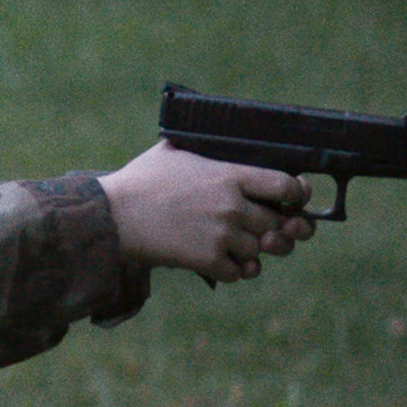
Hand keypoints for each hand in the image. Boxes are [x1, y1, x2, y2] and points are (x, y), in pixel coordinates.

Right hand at [99, 140, 316, 282]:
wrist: (111, 215)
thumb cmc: (138, 181)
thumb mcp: (171, 151)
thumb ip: (199, 147)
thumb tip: (203, 133)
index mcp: (229, 175)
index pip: (287, 186)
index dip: (296, 195)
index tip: (291, 200)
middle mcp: (232, 206)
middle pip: (277, 223)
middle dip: (271, 227)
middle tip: (259, 228)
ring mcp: (222, 235)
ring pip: (259, 251)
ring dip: (249, 250)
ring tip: (233, 245)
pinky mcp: (207, 260)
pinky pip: (239, 273)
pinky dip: (233, 270)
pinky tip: (220, 260)